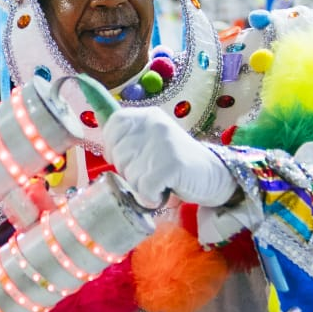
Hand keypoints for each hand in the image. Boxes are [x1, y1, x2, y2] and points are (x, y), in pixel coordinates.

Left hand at [102, 106, 239, 207]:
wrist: (213, 175)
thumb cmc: (176, 161)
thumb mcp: (151, 140)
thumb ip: (128, 136)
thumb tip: (99, 130)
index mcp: (147, 115)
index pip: (113, 125)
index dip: (114, 147)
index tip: (130, 157)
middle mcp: (154, 124)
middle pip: (118, 155)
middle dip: (130, 170)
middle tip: (152, 170)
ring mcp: (163, 144)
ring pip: (130, 175)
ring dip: (142, 185)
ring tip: (161, 178)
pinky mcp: (170, 165)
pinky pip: (144, 188)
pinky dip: (152, 196)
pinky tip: (166, 188)